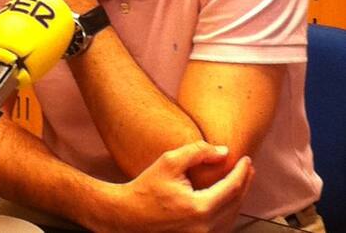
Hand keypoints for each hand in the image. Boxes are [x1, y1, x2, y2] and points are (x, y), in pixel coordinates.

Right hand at [89, 141, 253, 232]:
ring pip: (231, 218)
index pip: (232, 188)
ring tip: (241, 182)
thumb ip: (197, 152)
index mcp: (199, 208)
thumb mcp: (169, 162)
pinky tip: (226, 200)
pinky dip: (228, 212)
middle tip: (248, 168)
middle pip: (235, 204)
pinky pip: (221, 227)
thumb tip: (223, 152)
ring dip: (238, 199)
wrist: (127, 215)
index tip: (247, 159)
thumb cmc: (145, 188)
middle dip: (244, 184)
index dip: (242, 172)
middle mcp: (204, 228)